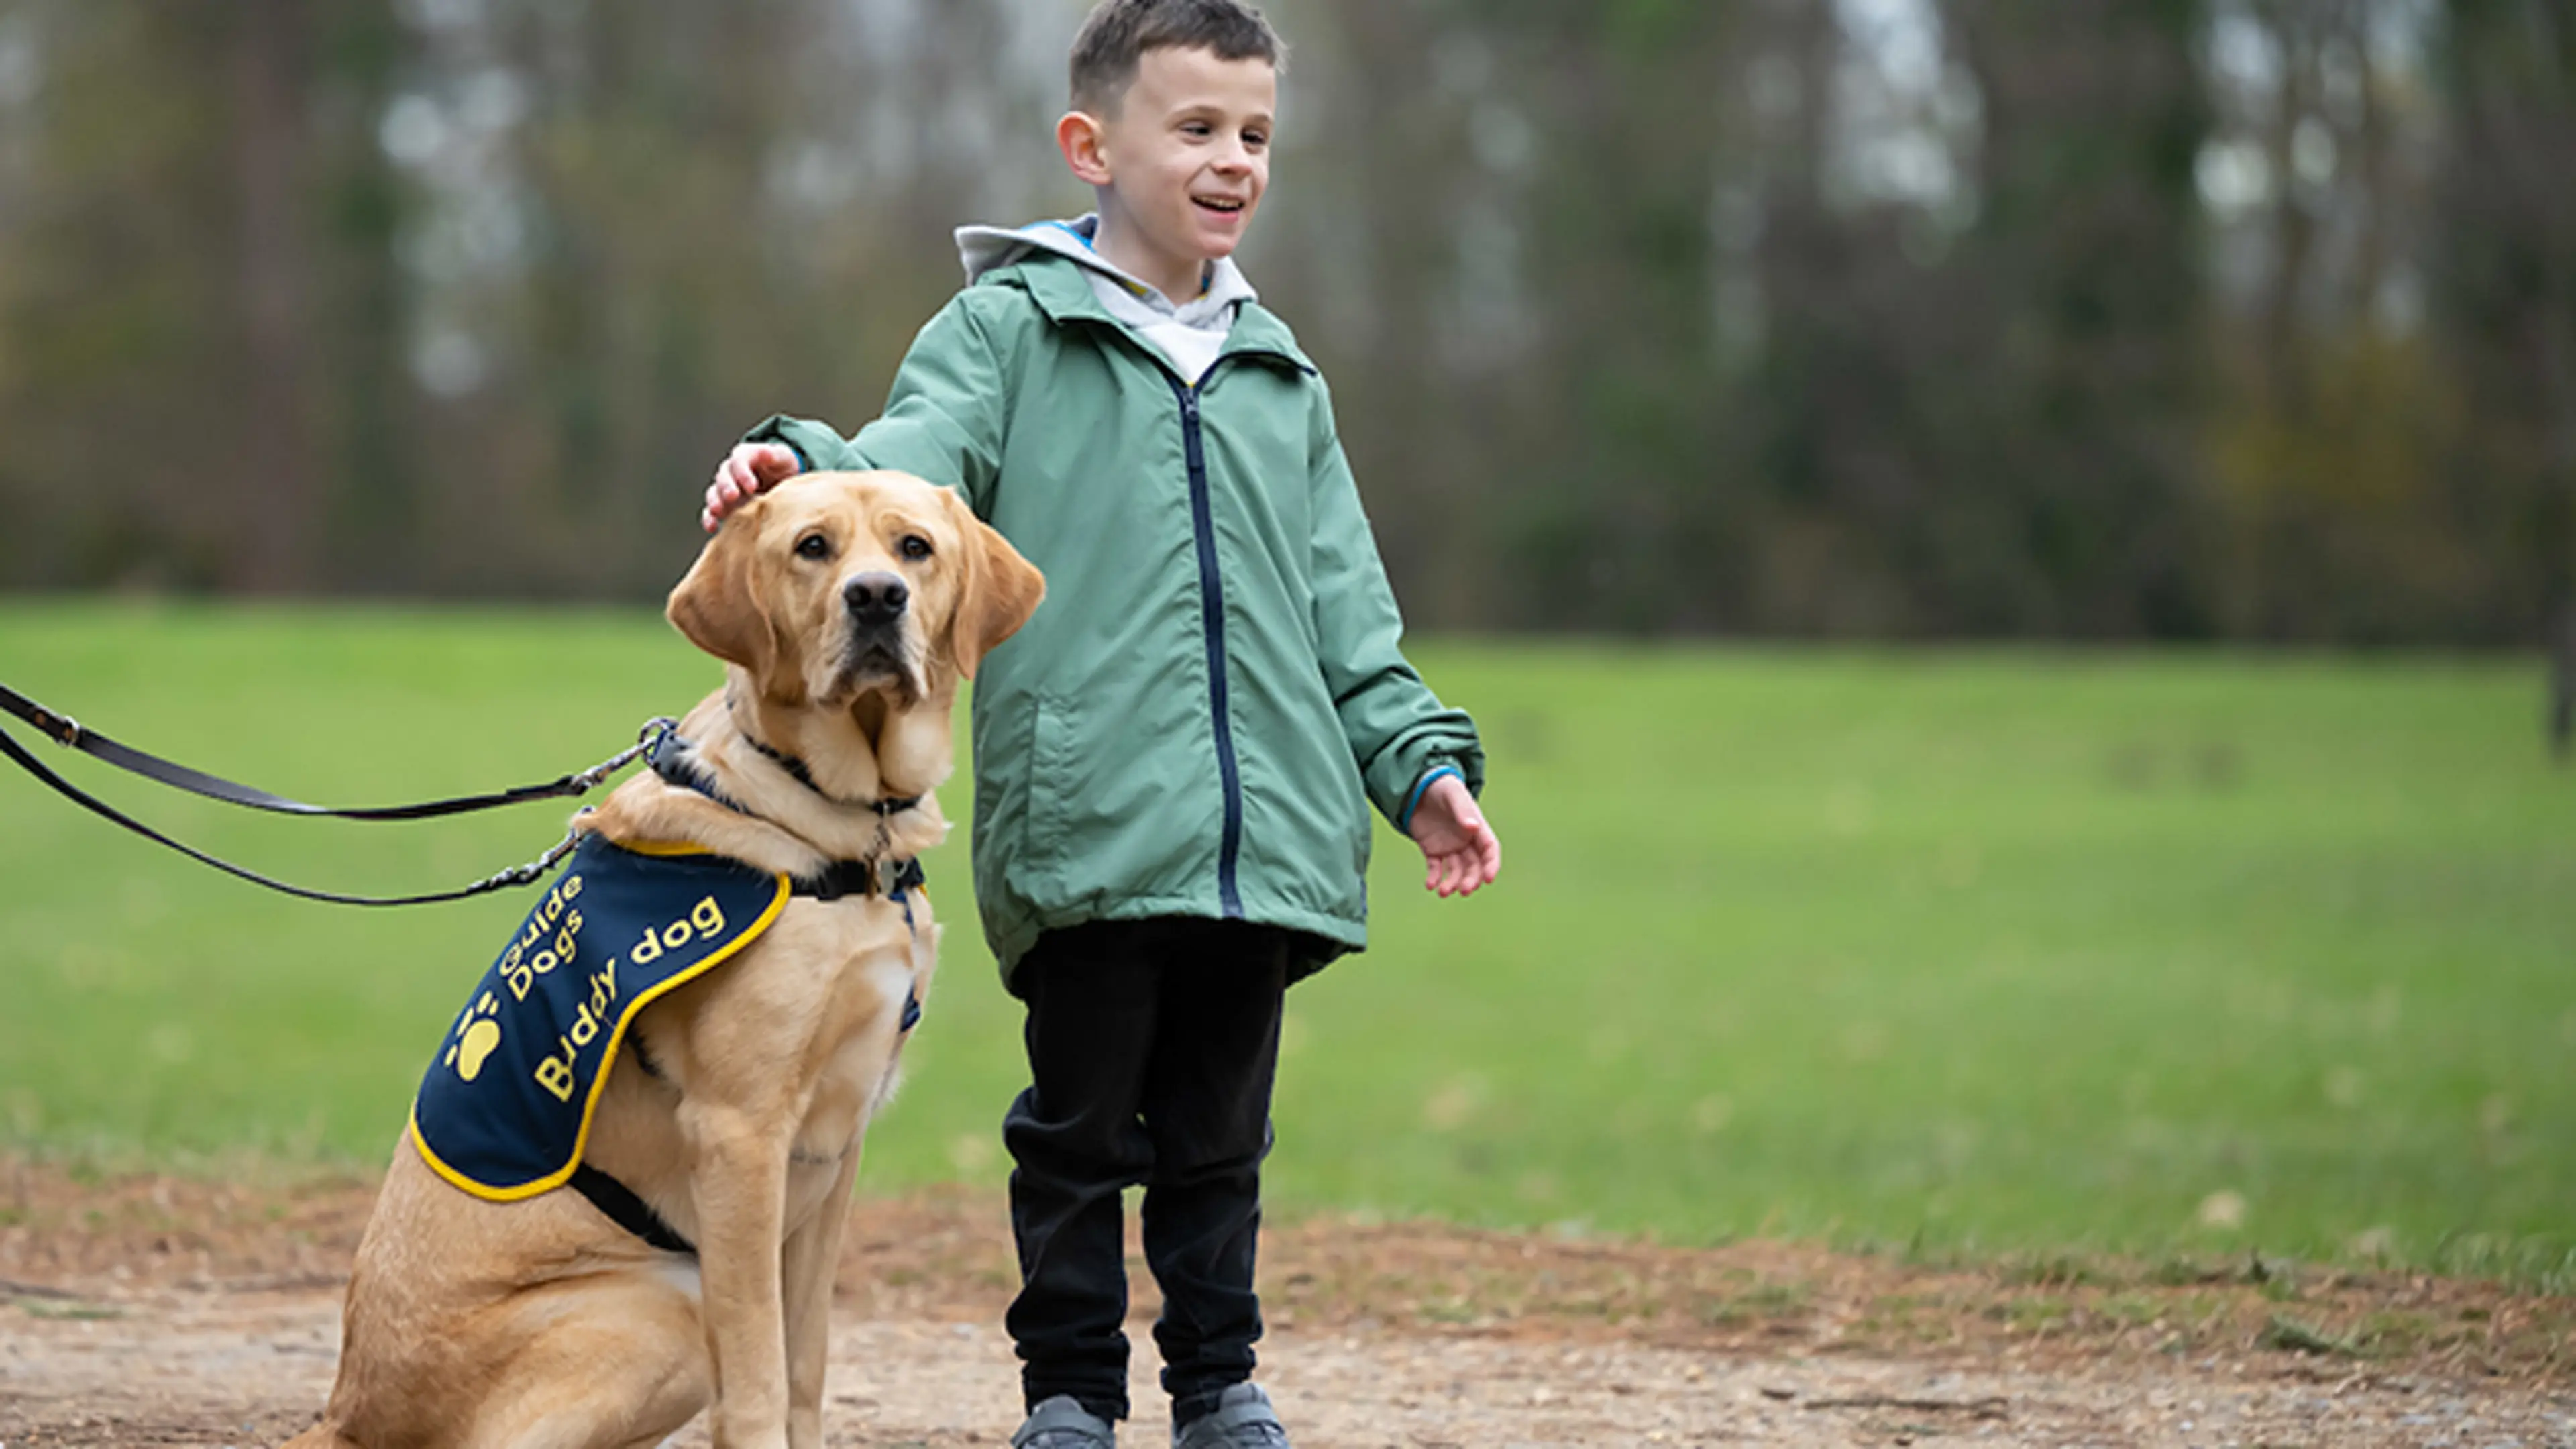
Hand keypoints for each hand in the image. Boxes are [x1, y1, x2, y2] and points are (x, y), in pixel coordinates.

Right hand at [702, 443, 801, 531]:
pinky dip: (709, 519)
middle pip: (723, 476)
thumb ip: (777, 455)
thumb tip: (769, 455)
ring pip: (714, 492)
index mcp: (745, 456)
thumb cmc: (782, 468)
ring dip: (715, 501)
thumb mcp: (784, 458)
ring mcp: (725, 488)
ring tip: (718, 510)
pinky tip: (712, 527)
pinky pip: (711, 512)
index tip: (752, 486)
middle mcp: (731, 471)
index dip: (743, 473)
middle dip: (726, 486)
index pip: (739, 460)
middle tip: (732, 496)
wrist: (782, 482)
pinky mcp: (724, 506)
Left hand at [1408, 774, 1498, 897]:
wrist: (1418, 787)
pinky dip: (1434, 877)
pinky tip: (1430, 885)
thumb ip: (1463, 811)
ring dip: (1452, 882)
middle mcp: (1466, 841)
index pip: (1489, 850)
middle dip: (1471, 879)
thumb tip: (1473, 827)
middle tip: (1464, 890)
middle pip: (1474, 865)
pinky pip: (1435, 867)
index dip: (1491, 865)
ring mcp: (1450, 847)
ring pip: (1455, 870)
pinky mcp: (1432, 850)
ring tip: (1443, 892)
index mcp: (1477, 828)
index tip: (1488, 878)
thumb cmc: (1442, 787)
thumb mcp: (1453, 795)